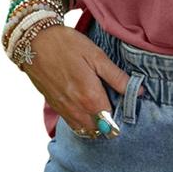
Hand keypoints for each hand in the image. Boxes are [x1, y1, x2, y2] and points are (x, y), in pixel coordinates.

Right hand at [19, 25, 140, 133]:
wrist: (34, 42)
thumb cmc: (68, 45)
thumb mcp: (97, 56)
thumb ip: (117, 77)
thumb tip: (138, 92)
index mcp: (90, 97)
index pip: (111, 121)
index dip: (120, 115)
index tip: (125, 105)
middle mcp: (76, 109)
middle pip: (98, 130)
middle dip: (108, 123)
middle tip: (114, 105)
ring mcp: (63, 109)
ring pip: (84, 130)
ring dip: (95, 124)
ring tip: (101, 107)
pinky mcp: (54, 106)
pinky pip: (71, 123)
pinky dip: (81, 121)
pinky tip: (86, 106)